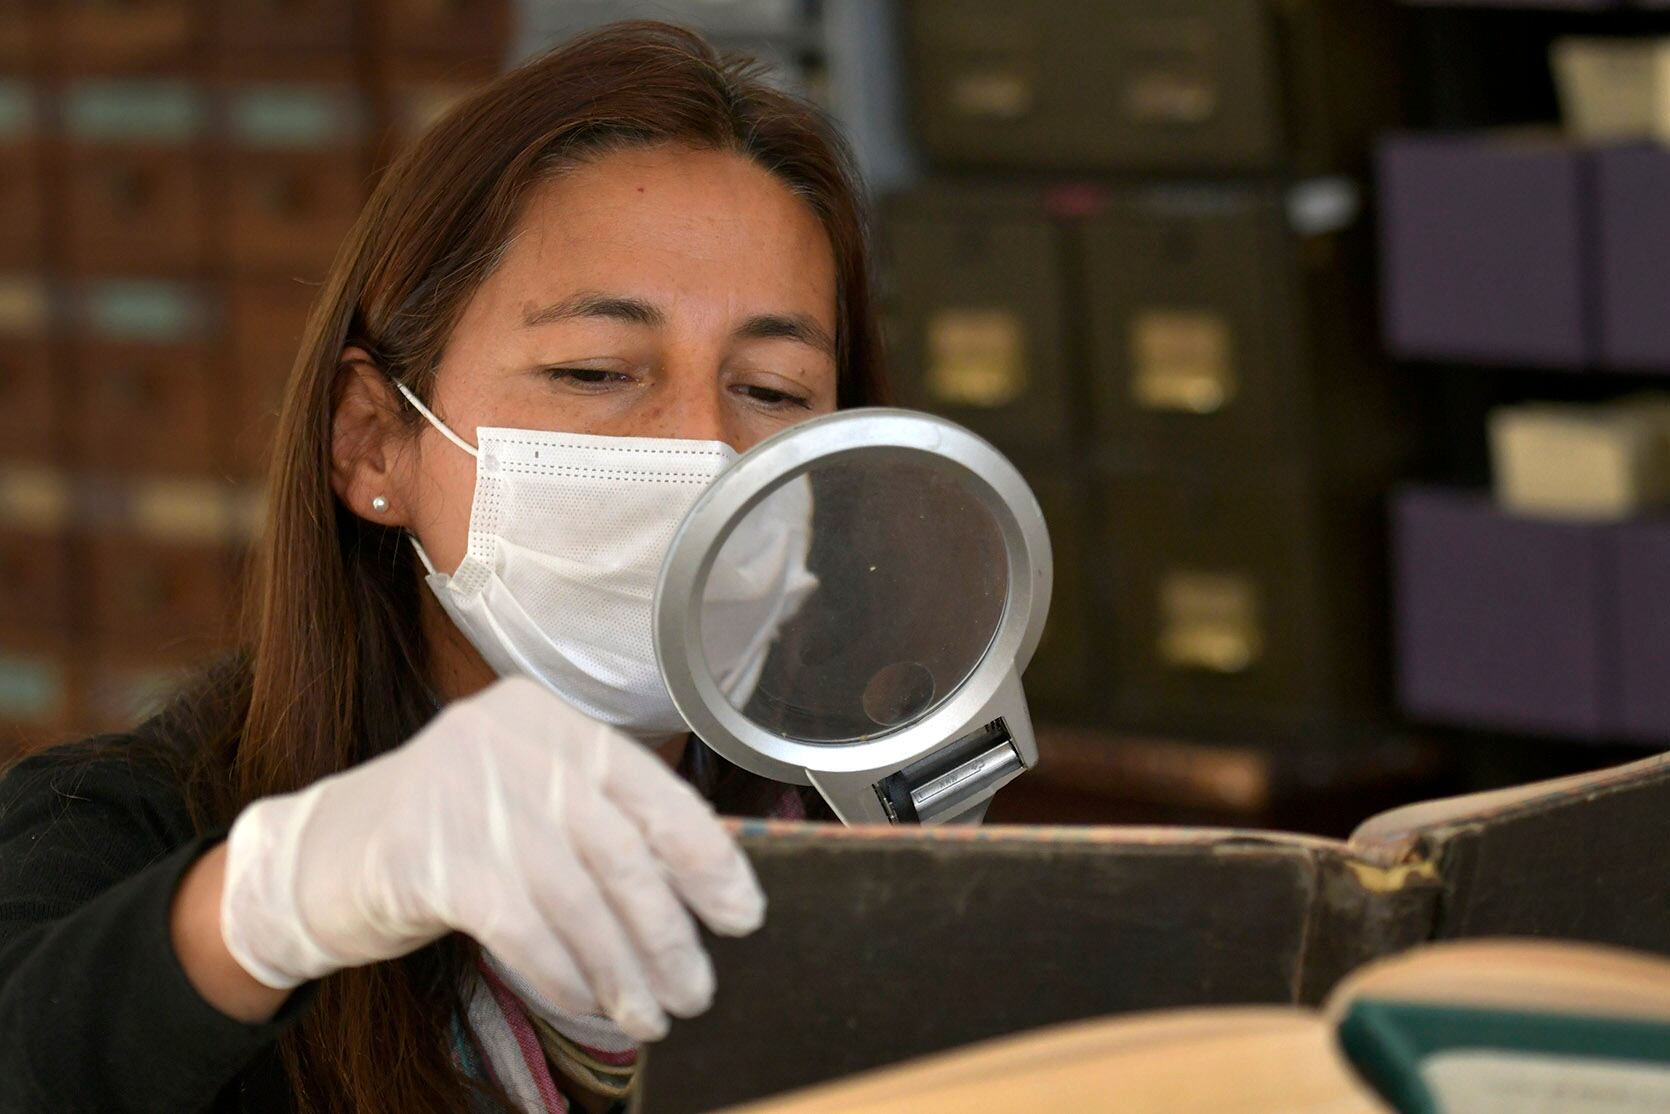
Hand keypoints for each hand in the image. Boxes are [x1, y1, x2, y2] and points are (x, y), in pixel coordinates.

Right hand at [218, 676, 764, 1039]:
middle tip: (695, 988)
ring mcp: (463, 793)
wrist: (320, 858)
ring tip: (649, 1014)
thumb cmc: (448, 836)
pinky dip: (562, 970)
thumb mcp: (529, 803)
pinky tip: (585, 999)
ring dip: (621, 967)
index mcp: (547, 718)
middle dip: (665, 931)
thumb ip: (600, 822)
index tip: (739, 912)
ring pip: (575, 895)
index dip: (704, 857)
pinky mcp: (426, 853)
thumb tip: (703, 884)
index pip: (649, 790)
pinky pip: (521, 925)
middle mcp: (509, 740)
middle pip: (618, 849)